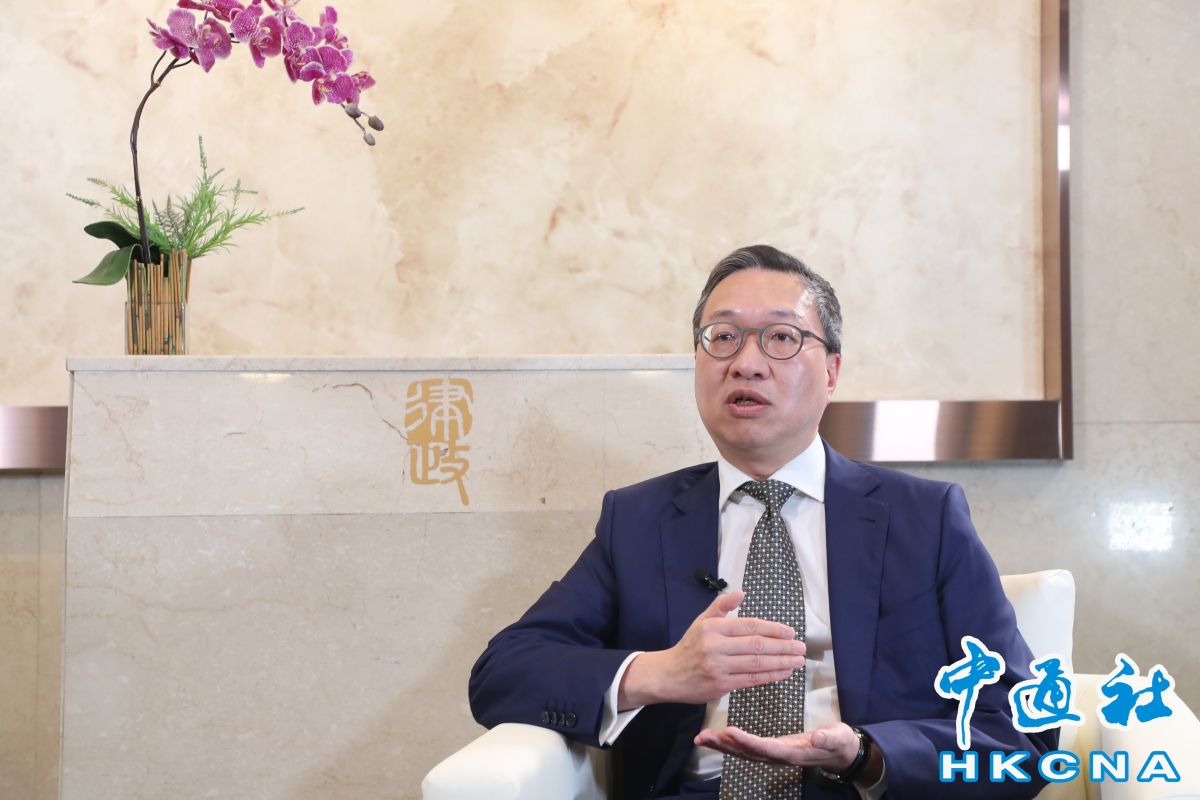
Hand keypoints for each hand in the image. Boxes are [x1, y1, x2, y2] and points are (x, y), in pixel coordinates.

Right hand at [617, 589, 804, 708]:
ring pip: (757, 663)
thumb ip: (721, 606)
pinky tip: (783, 672)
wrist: (668, 675)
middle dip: (783, 646)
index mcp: (713, 627)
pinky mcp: (721, 685)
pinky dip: (770, 676)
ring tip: (798, 660)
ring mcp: (719, 667)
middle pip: (757, 645)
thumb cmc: (689, 647)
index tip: (790, 632)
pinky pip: (751, 679)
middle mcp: (716, 646)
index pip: (749, 626)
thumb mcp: (701, 621)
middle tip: (801, 647)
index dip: (773, 629)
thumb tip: (741, 592)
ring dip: (781, 662)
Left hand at [694, 721, 859, 771]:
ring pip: (743, 751)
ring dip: (721, 745)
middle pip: (747, 753)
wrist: (838, 752)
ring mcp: (772, 754)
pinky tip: (715, 737)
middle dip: (725, 745)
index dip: (747, 741)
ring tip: (701, 737)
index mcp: (792, 753)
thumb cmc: (837, 742)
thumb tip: (818, 739)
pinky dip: (729, 742)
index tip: (730, 732)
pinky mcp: (769, 749)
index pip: (766, 748)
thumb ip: (828, 739)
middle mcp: (778, 756)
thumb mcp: (836, 738)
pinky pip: (745, 747)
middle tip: (704, 736)